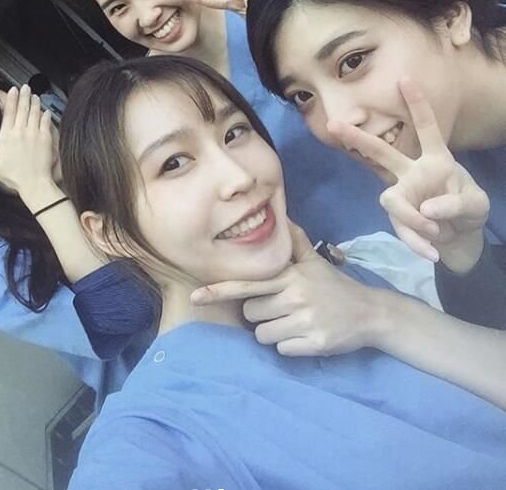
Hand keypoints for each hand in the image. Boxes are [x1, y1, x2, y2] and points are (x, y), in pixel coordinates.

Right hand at [0, 85, 57, 199]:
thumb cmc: (13, 176)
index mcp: (7, 137)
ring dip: (35, 102)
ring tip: (34, 95)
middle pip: (23, 109)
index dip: (11, 100)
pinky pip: (46, 122)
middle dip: (24, 96)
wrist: (34, 183)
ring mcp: (34, 134)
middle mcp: (20, 132)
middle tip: (25, 87)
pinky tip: (45, 110)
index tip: (12, 90)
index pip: (9, 113)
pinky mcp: (46, 139)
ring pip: (34, 113)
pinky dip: (45, 115)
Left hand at [190, 221, 380, 355]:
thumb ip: (296, 241)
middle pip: (251, 313)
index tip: (196, 295)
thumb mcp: (314, 261)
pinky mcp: (315, 343)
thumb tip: (283, 217)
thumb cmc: (335, 286)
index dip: (220, 290)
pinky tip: (305, 335)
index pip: (248, 284)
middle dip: (260, 314)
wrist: (369, 312)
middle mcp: (296, 296)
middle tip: (281, 309)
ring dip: (273, 332)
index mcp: (290, 275)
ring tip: (293, 322)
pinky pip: (282, 349)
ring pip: (263, 335)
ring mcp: (305, 321)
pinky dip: (289, 346)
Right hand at [328, 78, 488, 267]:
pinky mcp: (400, 218)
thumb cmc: (468, 209)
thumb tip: (424, 209)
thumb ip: (454, 204)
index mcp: (436, 159)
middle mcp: (413, 172)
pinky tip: (431, 252)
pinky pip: (401, 229)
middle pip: (382, 152)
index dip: (417, 105)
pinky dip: (416, 242)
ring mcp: (403, 195)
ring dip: (411, 218)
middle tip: (334, 124)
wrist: (461, 237)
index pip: (427, 128)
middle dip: (358, 138)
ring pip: (390, 199)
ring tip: (434, 232)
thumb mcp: (476, 205)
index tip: (405, 79)